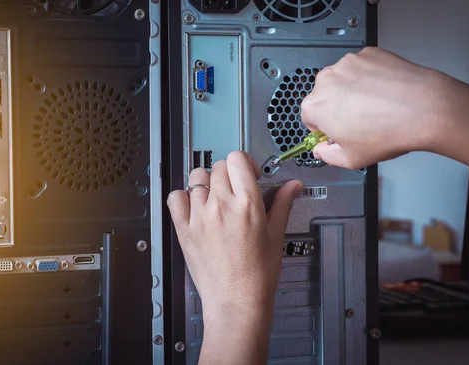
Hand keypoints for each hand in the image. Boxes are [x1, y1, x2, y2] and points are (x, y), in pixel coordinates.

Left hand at [167, 151, 302, 364]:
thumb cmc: (257, 274)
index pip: (238, 159)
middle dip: (229, 174)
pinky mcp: (184, 229)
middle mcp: (221, 205)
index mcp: (247, 203)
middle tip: (234, 190)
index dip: (244, 163)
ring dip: (207, 183)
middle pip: (218, 166)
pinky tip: (195, 206)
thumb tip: (293, 186)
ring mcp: (200, 216)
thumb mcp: (276, 234)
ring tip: (215, 198)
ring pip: (196, 177)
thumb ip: (282, 203)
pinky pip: (176, 197)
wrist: (236, 301)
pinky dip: (183, 197)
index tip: (248, 174)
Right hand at [301, 47, 468, 171]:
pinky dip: (369, 78)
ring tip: (375, 107)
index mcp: (316, 105)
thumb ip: (327, 156)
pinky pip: (362, 68)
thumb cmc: (388, 132)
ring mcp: (348, 63)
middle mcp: (327, 79)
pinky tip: (383, 93)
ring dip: (352, 91)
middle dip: (337, 108)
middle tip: (359, 122)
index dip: (324, 128)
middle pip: (324, 96)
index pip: (309, 117)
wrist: (425, 108)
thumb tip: (322, 150)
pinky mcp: (368, 54)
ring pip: (343, 80)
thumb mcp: (351, 160)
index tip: (337, 132)